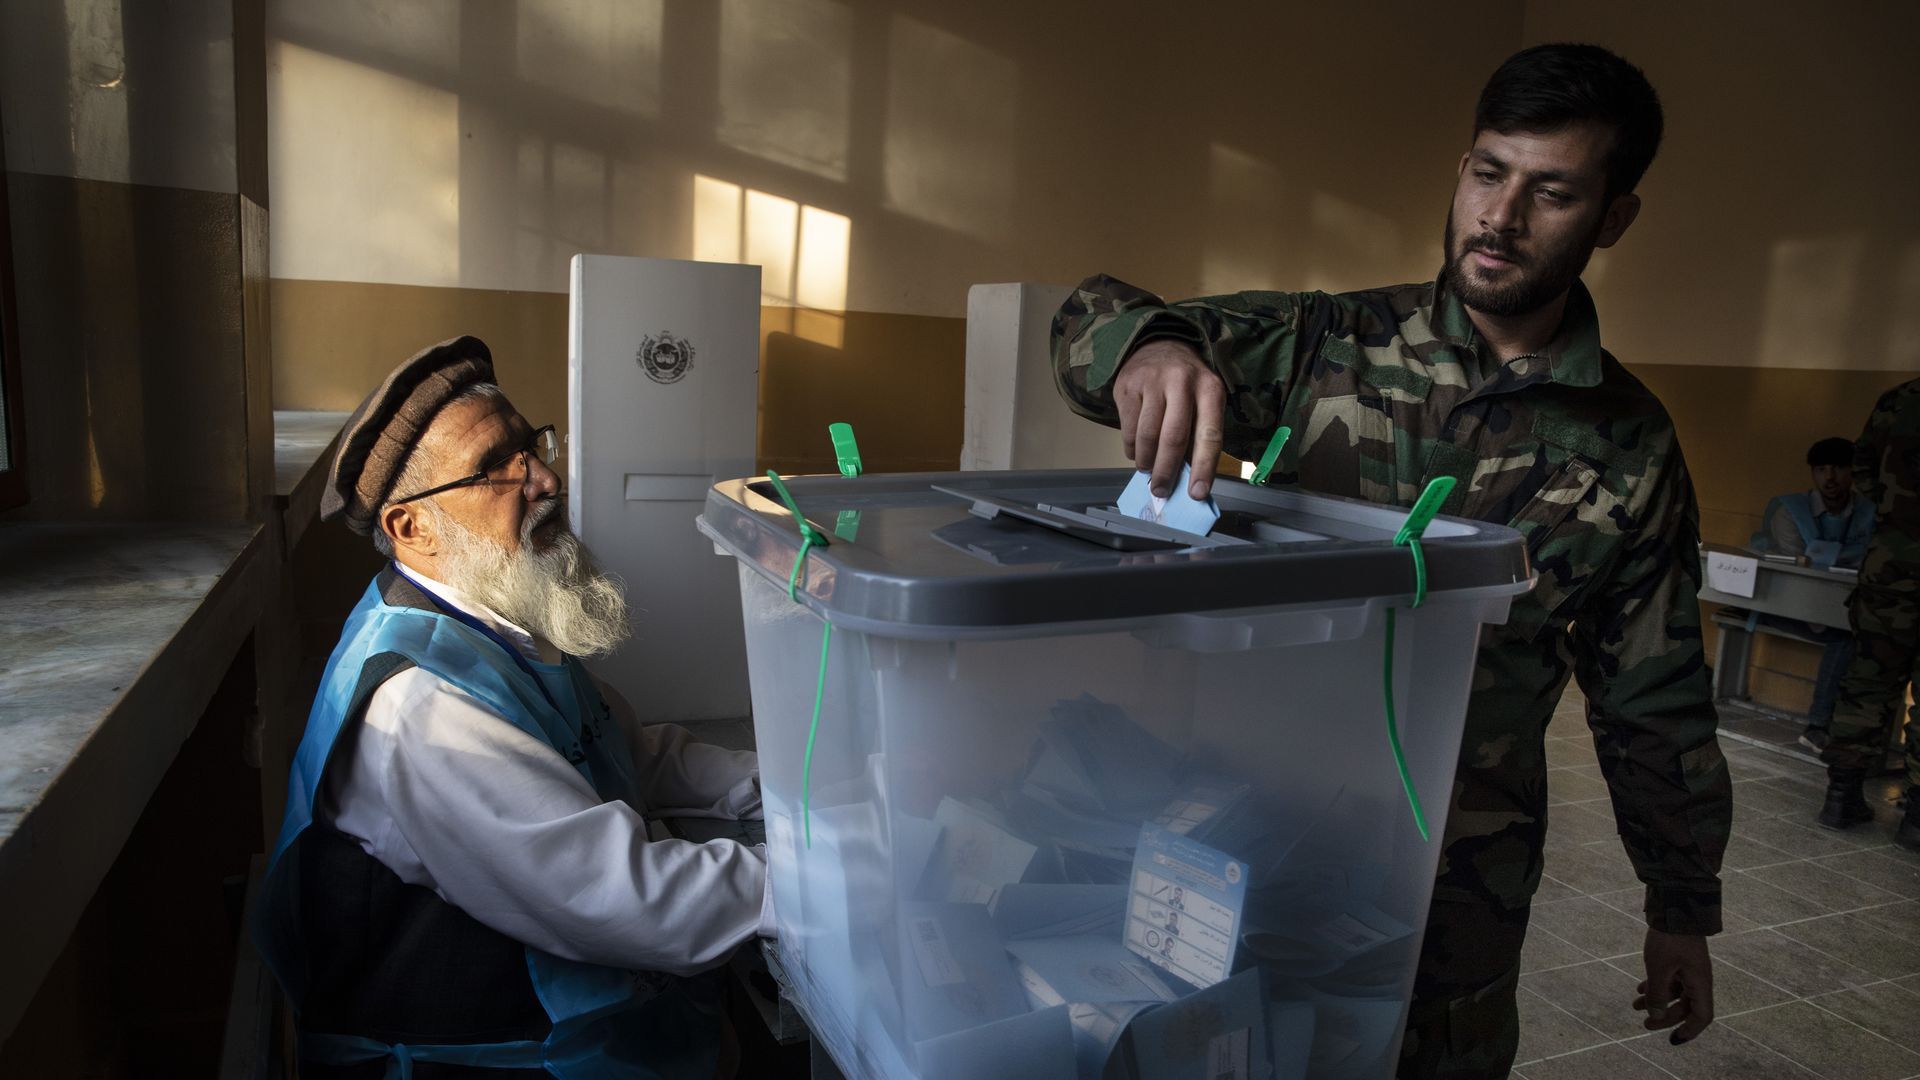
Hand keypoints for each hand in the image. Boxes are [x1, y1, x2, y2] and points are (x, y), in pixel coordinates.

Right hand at [1111, 340, 1226, 499]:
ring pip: (1147, 436)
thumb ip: (1197, 436)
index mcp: (1210, 389)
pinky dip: (1131, 448)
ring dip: (1146, 461)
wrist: (1158, 345)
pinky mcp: (1128, 385)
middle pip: (1173, 438)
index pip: (1209, 435)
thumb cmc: (1185, 386)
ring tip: (1148, 469)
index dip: (1204, 468)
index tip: (1197, 494)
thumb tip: (1188, 479)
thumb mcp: (1202, 402)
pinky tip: (1136, 450)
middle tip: (1161, 491)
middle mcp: (1182, 382)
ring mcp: (1152, 381)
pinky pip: (1127, 429)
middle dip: (1166, 471)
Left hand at [1635, 928, 1713, 1044]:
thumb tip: (1656, 1017)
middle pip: (1686, 1007)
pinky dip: (1656, 985)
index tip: (1673, 1039)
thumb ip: (1658, 994)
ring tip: (1634, 1006)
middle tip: (1644, 1024)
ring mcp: (1689, 967)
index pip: (1702, 1016)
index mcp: (1700, 983)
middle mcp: (1698, 978)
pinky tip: (1639, 989)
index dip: (1690, 1030)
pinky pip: (1670, 979)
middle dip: (1665, 1017)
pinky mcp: (1679, 958)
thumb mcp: (1659, 969)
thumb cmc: (1669, 938)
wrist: (1673, 906)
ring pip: (1675, 992)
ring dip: (1657, 1000)